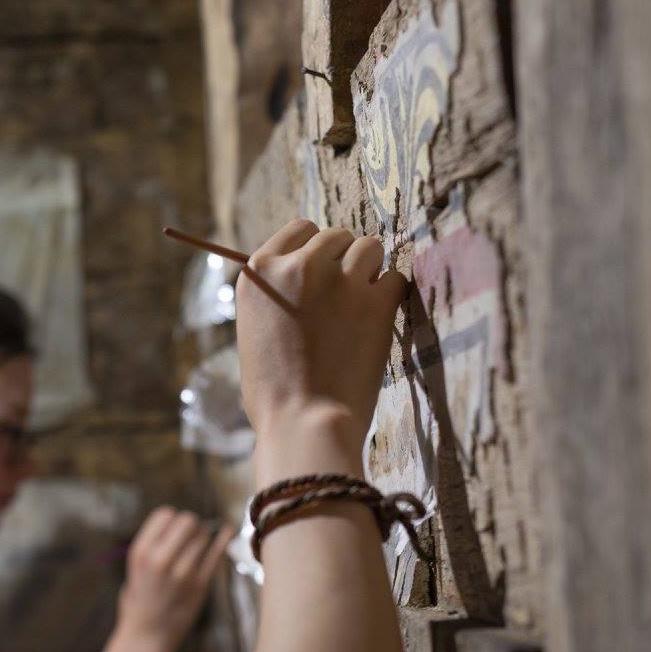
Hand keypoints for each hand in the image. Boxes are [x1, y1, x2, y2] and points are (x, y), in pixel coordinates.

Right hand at [117, 507, 233, 646]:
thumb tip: (177, 520)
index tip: (175, 528)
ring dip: (203, 538)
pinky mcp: (199, 585)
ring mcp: (182, 572)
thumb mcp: (135, 567)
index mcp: (141, 552)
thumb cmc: (141, 599)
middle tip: (190, 536)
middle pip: (187, 521)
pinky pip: (216, 554)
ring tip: (197, 549)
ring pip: (203, 536)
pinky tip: (227, 531)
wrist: (147, 635)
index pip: (165, 514)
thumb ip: (152, 545)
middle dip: (191, 525)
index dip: (172, 518)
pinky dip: (223, 539)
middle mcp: (160, 559)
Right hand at [235, 220, 407, 440]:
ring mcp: (337, 280)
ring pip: (370, 247)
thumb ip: (277, 293)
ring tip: (363, 306)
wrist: (303, 422)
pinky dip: (390, 297)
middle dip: (345, 260)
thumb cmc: (273, 391)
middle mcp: (297, 266)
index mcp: (259, 271)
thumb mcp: (255, 329)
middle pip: (337, 236)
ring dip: (370, 271)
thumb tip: (306, 275)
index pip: (300, 229)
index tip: (323, 271)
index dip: (316, 248)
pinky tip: (378, 322)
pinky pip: (395, 278)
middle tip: (345, 296)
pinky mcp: (374, 301)